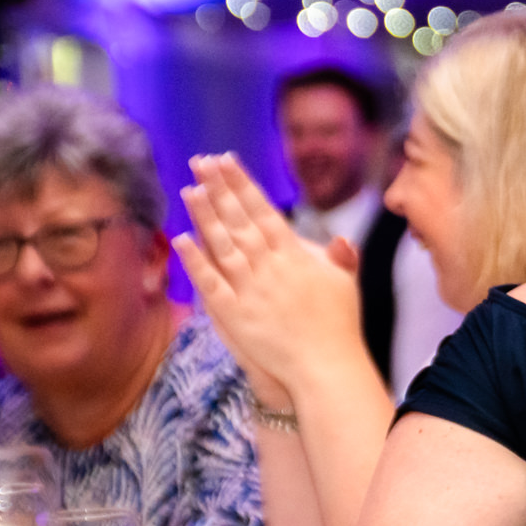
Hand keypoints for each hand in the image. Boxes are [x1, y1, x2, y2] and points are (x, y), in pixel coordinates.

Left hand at [174, 153, 364, 404]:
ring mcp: (250, 289)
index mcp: (295, 254)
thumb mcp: (344, 284)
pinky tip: (181, 239)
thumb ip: (339, 258)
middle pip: (239, 219)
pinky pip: (210, 282)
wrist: (325, 366)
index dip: (242, 184)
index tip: (225, 160)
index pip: (262, 209)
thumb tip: (340, 238)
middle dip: (219, 188)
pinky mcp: (235, 314)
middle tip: (199, 162)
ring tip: (188, 189)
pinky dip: (195, 260)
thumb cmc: (338, 325)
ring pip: (222, 244)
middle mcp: (270, 265)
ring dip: (204, 215)